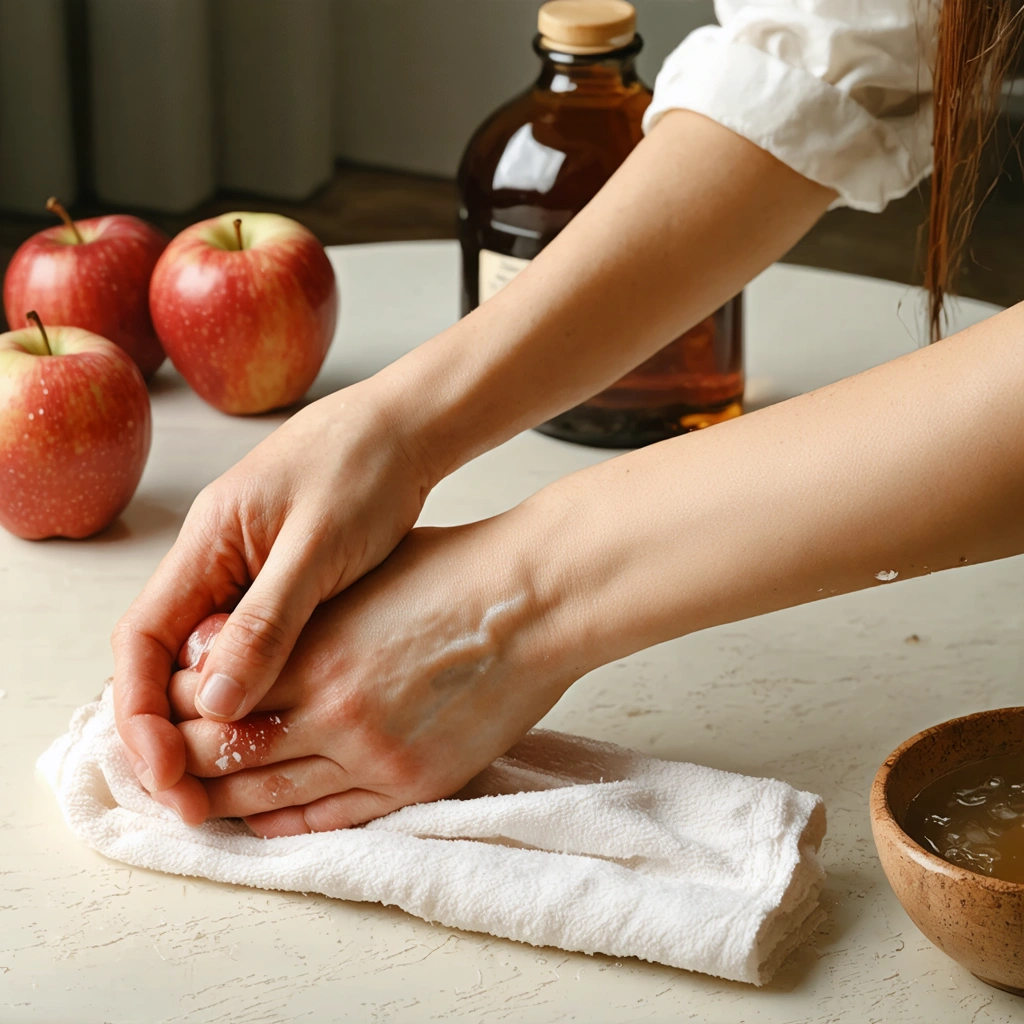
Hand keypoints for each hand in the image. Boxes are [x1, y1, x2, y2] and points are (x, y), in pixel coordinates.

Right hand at [112, 380, 436, 823]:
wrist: (408, 427)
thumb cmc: (366, 468)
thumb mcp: (319, 546)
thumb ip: (267, 620)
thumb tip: (215, 702)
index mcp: (207, 543)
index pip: (142, 638)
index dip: (141, 712)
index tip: (168, 772)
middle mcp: (214, 560)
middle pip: (164, 658)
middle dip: (170, 730)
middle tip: (197, 800)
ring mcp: (248, 571)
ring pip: (207, 657)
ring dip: (211, 718)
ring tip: (228, 784)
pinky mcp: (285, 581)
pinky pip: (251, 645)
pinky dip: (252, 690)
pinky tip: (273, 728)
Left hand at [165, 515, 574, 834]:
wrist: (533, 601)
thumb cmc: (452, 573)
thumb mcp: (357, 580)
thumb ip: (291, 620)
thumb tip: (230, 650)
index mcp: (314, 652)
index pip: (207, 697)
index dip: (172, 707)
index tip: (164, 709)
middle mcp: (334, 712)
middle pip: (222, 755)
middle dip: (182, 762)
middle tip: (165, 765)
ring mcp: (374, 754)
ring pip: (266, 797)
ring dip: (220, 802)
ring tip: (195, 802)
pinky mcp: (413, 782)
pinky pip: (329, 819)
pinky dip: (283, 824)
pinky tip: (260, 820)